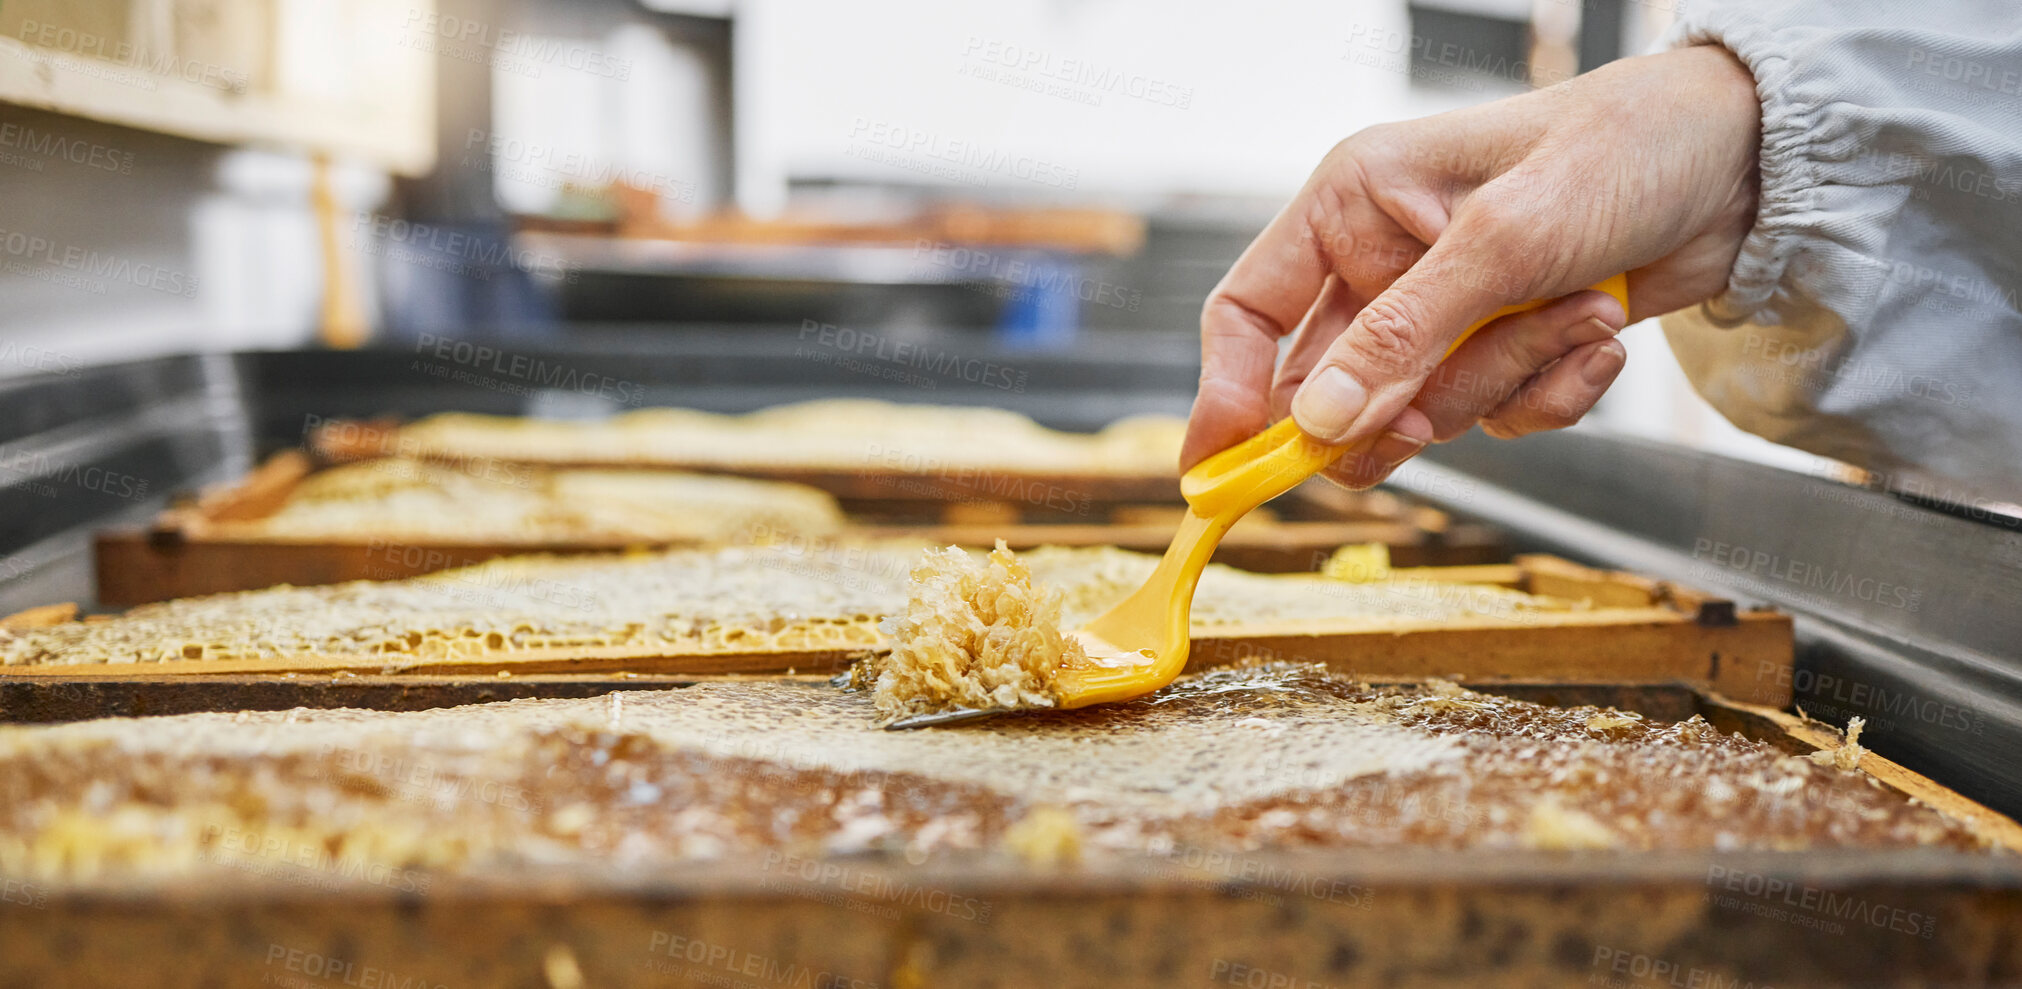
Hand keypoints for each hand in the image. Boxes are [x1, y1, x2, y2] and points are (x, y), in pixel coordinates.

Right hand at [1184, 45, 1760, 487]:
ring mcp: (1444, 314)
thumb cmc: (1620, 152)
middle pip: (1335, 387)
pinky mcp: (1502, 350)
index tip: (1216, 470)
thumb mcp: (1503, 242)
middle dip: (1405, 401)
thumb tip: (1321, 424)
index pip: (1250, 312)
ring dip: (1505, 380)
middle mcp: (1384, 261)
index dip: (1225, 394)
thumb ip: (1404, 338)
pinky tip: (1597, 335)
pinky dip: (1550, 393)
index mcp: (1351, 204)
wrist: (1747, 164)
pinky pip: (1493, 418)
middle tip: (1433, 409)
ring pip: (1423, 412)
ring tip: (1574, 311)